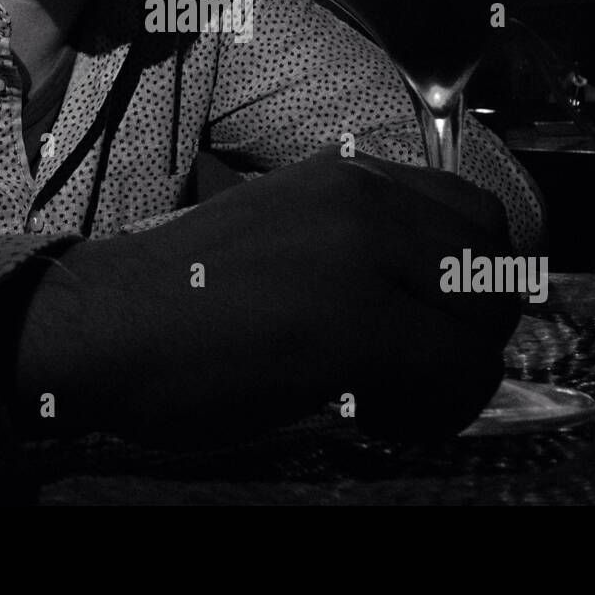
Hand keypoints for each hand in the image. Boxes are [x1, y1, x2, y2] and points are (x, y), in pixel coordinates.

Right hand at [1, 149, 518, 444]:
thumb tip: (433, 297)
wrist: (100, 324)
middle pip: (494, 261)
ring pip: (481, 322)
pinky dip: (433, 411)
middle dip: (478, 326)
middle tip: (428, 367)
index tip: (441, 324)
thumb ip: (358, 245)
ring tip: (395, 399)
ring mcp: (362, 256)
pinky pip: (453, 374)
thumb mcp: (282, 234)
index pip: (473, 214)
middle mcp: (365, 200)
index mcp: (347, 177)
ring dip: (455, 374)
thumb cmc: (177, 296)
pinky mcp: (355, 324)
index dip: (475, 279)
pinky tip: (374, 417)